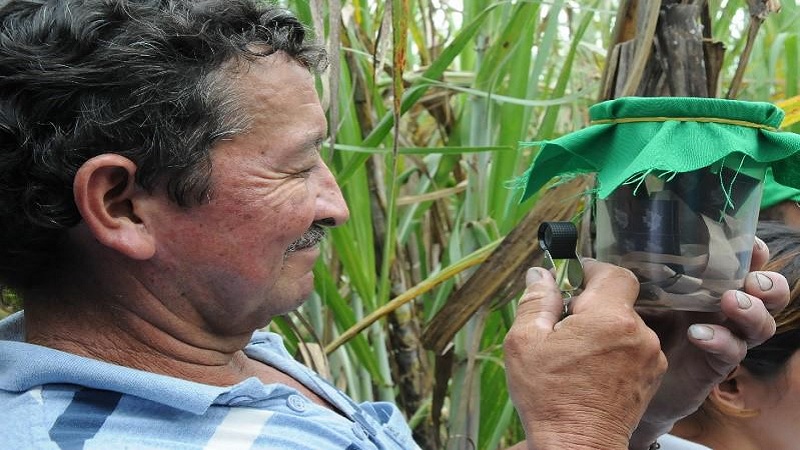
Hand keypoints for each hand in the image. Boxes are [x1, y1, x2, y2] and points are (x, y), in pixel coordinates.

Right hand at [504, 260, 666, 449]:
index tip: (572, 278)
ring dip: (602, 329)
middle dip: (590, 306)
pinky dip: (615, 350)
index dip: (592, 270)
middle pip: (617, 301)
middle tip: (562, 325)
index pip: (613, 273)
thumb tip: (539, 274)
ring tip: (575, 353)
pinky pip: (634, 348)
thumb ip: (535, 301)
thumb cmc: (549, 397)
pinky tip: (591, 369)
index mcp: (609, 318)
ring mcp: (650, 357)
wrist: (578, 445)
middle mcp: (638, 334)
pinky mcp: (652, 377)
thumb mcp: (525, 343)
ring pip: (625, 325)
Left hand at [630, 237, 789, 448]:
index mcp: (700, 285)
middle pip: (763, 292)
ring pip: (759, 324)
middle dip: (766, 283)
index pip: (737, 262)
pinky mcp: (713, 366)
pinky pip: (732, 352)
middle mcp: (717, 309)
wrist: (621, 383)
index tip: (748, 243)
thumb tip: (589, 259)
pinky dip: (720, 340)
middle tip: (751, 280)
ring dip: (751, 310)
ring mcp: (721, 337)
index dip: (749, 251)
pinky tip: (698, 335)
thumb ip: (617, 278)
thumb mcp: (624, 299)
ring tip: (731, 301)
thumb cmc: (626, 331)